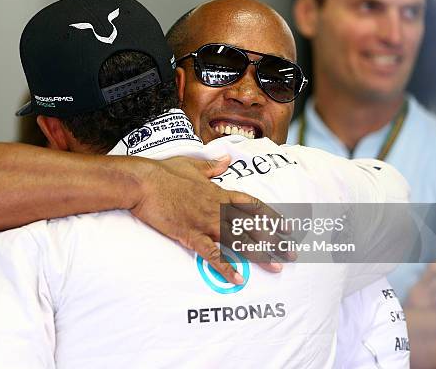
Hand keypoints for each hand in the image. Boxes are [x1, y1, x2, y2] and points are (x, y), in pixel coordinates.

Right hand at [131, 155, 292, 284]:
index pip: (252, 205)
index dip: (271, 216)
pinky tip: (238, 278)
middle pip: (252, 226)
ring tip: (277, 267)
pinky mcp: (190, 235)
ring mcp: (205, 223)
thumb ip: (212, 166)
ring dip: (259, 255)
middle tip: (292, 254)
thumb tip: (226, 158)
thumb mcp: (192, 165)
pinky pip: (212, 254)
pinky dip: (226, 267)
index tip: (286, 226)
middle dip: (274, 240)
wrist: (143, 183)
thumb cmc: (165, 172)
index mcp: (219, 191)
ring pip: (239, 241)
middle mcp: (217, 208)